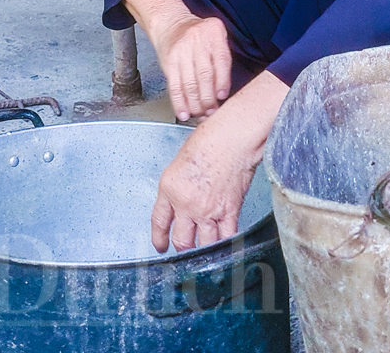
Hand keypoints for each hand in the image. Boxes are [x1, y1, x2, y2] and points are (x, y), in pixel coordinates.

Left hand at [150, 72, 289, 252]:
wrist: (231, 139)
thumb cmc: (209, 140)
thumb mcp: (179, 163)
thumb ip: (177, 186)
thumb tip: (180, 201)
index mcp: (169, 188)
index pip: (158, 221)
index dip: (158, 238)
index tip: (160, 245)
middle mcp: (186, 203)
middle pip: (181, 240)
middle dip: (182, 248)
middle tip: (185, 249)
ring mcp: (208, 210)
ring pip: (204, 245)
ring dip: (204, 250)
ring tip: (205, 250)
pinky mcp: (229, 211)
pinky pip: (226, 237)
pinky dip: (225, 244)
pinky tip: (225, 244)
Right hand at [151, 14, 231, 120]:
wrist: (170, 25)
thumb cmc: (197, 34)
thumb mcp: (216, 37)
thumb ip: (222, 59)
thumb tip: (223, 91)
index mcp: (214, 32)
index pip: (221, 60)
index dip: (222, 81)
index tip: (222, 96)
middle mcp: (197, 40)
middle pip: (204, 74)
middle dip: (209, 97)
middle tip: (212, 110)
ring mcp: (181, 50)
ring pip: (189, 83)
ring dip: (195, 103)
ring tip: (200, 114)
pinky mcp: (168, 61)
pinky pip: (174, 85)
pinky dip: (179, 102)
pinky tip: (183, 112)